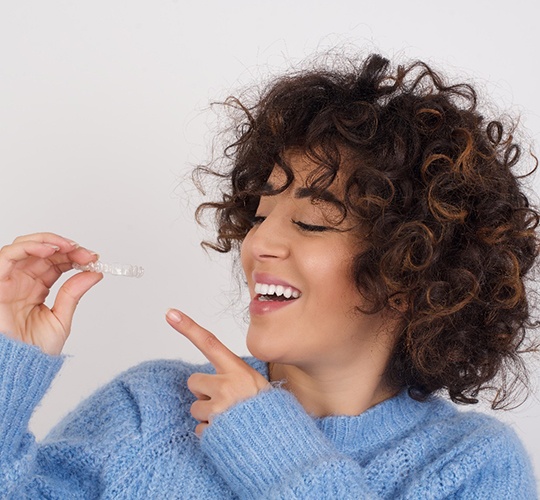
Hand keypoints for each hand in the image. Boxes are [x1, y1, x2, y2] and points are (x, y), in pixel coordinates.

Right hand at [0, 233, 102, 354]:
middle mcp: (22, 281)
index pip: (56, 262)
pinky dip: (29, 247)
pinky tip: (50, 250)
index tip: (93, 258)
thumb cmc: (33, 351)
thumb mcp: (61, 318)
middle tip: (86, 254)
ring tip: (70, 248)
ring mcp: (9, 280)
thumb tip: (94, 273)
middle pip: (43, 251)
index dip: (74, 256)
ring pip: (25, 246)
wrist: (18, 369)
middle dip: (67, 248)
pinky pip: (8, 255)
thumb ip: (73, 293)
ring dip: (49, 241)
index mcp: (37, 288)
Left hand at [166, 309, 270, 436]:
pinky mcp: (214, 430)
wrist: (278, 440)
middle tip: (225, 401)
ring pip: (195, 408)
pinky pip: (199, 429)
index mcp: (237, 370)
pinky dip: (211, 433)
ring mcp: (219, 409)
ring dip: (208, 415)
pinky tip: (228, 433)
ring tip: (230, 419)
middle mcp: (227, 386)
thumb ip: (232, 376)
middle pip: (194, 382)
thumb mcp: (255, 382)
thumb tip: (204, 382)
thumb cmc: (266, 410)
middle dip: (203, 392)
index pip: (208, 343)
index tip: (169, 313)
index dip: (188, 327)